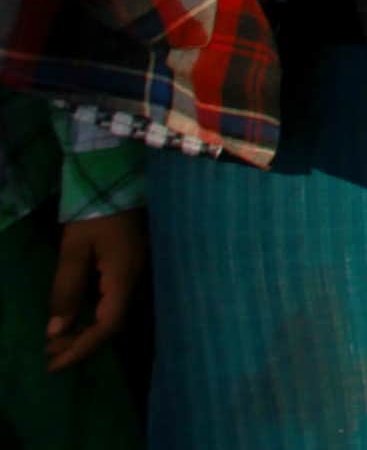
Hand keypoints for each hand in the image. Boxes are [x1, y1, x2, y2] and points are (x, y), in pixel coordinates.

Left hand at [46, 209, 143, 371]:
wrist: (118, 183)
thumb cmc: (95, 215)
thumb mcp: (73, 250)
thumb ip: (65, 291)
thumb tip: (56, 333)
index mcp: (123, 278)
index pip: (107, 326)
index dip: (81, 349)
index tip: (54, 365)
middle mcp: (135, 281)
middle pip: (112, 325)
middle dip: (81, 345)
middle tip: (49, 355)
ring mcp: (136, 274)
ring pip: (114, 316)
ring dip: (86, 333)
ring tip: (57, 343)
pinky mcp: (131, 268)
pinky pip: (114, 303)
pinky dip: (93, 318)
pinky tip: (76, 319)